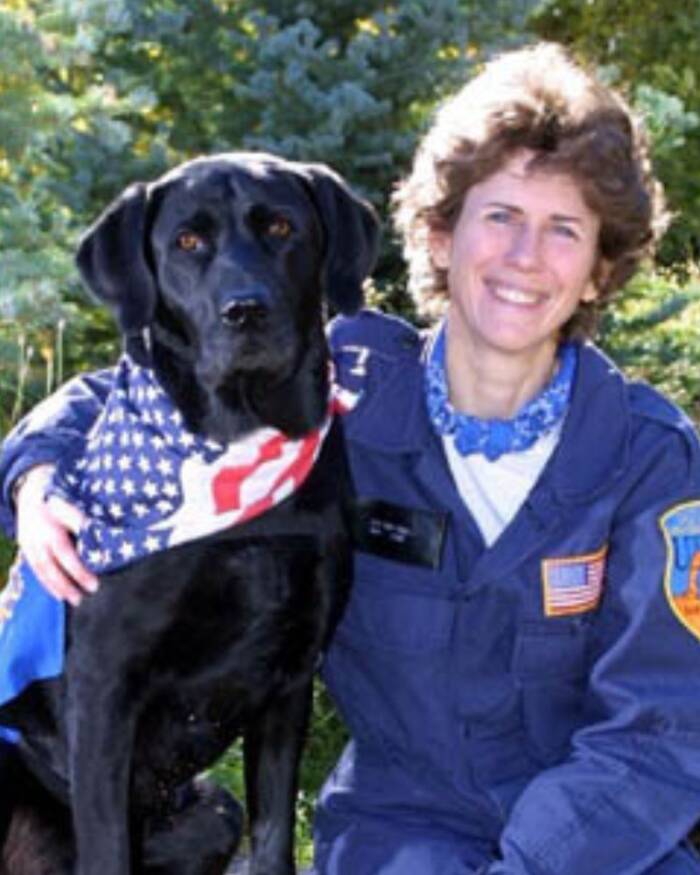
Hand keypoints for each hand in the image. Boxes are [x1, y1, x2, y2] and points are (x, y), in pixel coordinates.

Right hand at [15, 464, 98, 605]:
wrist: (32, 492)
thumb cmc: (65, 499)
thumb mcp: (79, 500)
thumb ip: (94, 516)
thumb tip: (121, 531)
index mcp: (60, 512)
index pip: (75, 535)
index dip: (85, 554)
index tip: (100, 568)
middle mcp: (44, 527)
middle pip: (59, 554)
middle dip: (75, 574)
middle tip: (93, 588)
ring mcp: (31, 539)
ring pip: (44, 566)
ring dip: (60, 585)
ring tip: (77, 599)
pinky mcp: (25, 547)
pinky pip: (36, 569)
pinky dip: (48, 584)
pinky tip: (61, 595)